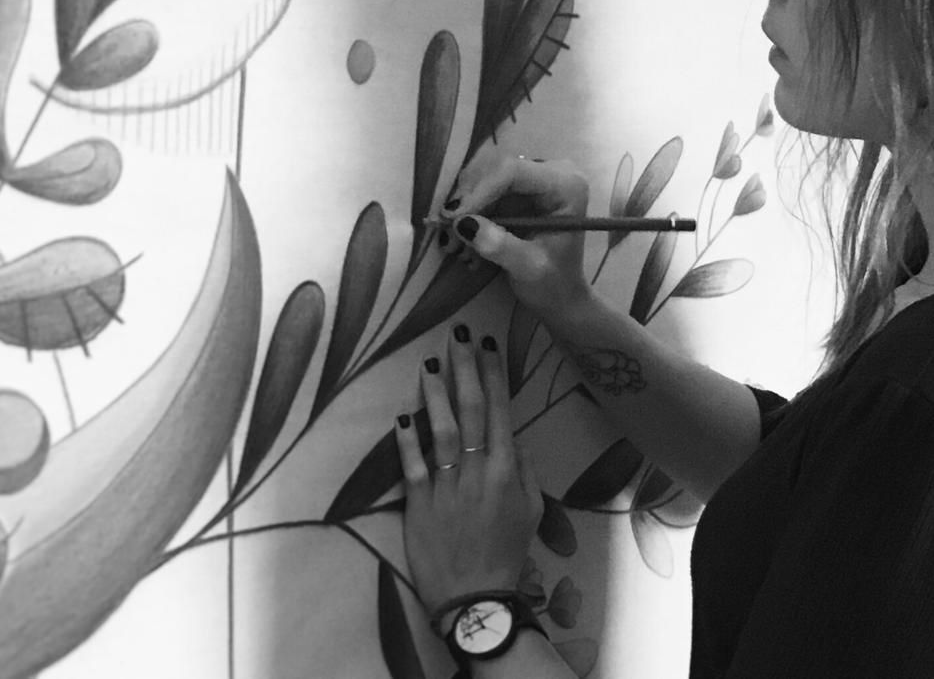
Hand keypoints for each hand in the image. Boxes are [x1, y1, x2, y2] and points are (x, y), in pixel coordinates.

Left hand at [396, 323, 543, 626]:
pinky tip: (402, 417)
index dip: (493, 376)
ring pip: (441, 430)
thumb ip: (523, 470)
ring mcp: (447, 487)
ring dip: (434, 395)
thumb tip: (512, 437)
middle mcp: (477, 471)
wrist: (476, 599)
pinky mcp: (420, 504)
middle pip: (471, 410)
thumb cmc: (506, 553)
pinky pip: (413, 466)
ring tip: (429, 363)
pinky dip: (407, 441)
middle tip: (457, 335)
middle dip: (464, 369)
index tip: (488, 345)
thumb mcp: (531, 511)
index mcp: (506, 470)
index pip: (500, 412)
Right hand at [440, 145, 594, 320]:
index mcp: (565, 185)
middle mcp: (550, 173)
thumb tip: (465, 224)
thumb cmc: (554, 283)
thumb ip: (501, 246)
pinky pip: (483, 194)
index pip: (513, 171)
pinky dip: (469, 218)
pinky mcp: (517, 192)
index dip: (480, 190)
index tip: (454, 218)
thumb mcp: (530, 268)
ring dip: (464, 212)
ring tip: (454, 247)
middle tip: (447, 233)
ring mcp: (532, 181)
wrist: (560, 296)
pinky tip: (463, 245)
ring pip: (484, 181)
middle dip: (468, 201)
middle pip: (494, 171)